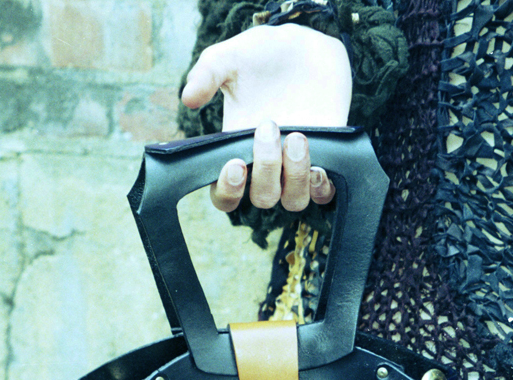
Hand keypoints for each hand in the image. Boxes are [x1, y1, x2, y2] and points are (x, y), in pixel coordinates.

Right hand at [181, 24, 351, 212]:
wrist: (300, 46)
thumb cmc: (256, 56)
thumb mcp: (226, 59)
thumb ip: (205, 76)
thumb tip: (188, 100)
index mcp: (234, 153)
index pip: (225, 195)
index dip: (229, 191)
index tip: (235, 164)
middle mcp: (265, 167)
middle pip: (262, 198)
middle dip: (266, 167)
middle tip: (268, 127)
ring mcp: (294, 166)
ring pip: (294, 200)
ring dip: (295, 176)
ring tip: (297, 137)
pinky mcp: (324, 159)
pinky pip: (323, 193)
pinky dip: (321, 187)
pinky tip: (319, 165)